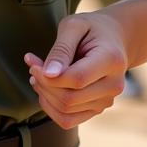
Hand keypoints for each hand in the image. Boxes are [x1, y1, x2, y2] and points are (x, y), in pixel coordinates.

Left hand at [24, 10, 128, 128]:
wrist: (113, 39)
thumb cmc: (90, 29)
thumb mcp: (74, 26)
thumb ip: (61, 49)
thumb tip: (48, 74)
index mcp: (111, 60)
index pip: (77, 80)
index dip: (49, 76)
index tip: (33, 63)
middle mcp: (114, 85)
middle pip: (70, 99)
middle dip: (44, 85)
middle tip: (32, 67)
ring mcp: (107, 100)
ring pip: (66, 111)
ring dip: (44, 95)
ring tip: (36, 75)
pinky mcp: (97, 108)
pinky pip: (68, 120)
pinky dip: (50, 106)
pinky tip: (45, 88)